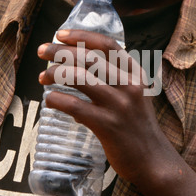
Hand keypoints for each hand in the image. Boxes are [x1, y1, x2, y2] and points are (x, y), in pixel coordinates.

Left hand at [37, 29, 166, 185]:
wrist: (153, 161)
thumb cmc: (138, 128)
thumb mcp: (135, 97)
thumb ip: (114, 81)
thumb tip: (77, 71)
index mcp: (136, 75)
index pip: (108, 45)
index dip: (82, 36)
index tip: (61, 34)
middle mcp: (129, 86)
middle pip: (89, 57)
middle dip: (60, 51)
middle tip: (42, 51)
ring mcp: (119, 106)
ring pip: (79, 77)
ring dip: (54, 73)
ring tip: (42, 76)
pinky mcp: (108, 126)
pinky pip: (74, 106)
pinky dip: (56, 99)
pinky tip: (50, 100)